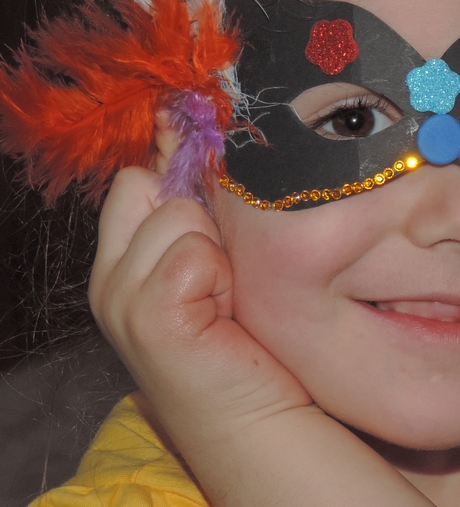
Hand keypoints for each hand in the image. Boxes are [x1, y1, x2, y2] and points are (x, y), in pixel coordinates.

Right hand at [89, 167, 311, 445]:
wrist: (255, 416)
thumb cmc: (243, 337)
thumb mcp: (214, 262)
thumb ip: (198, 211)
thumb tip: (204, 139)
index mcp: (120, 258)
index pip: (134, 177)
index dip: (181, 179)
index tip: (216, 214)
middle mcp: (108, 275)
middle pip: (151, 185)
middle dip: (200, 216)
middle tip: (221, 273)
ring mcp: (120, 296)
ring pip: (178, 213)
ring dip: (218, 250)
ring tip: (225, 296)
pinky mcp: (148, 316)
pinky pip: (193, 253)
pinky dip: (220, 276)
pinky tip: (223, 311)